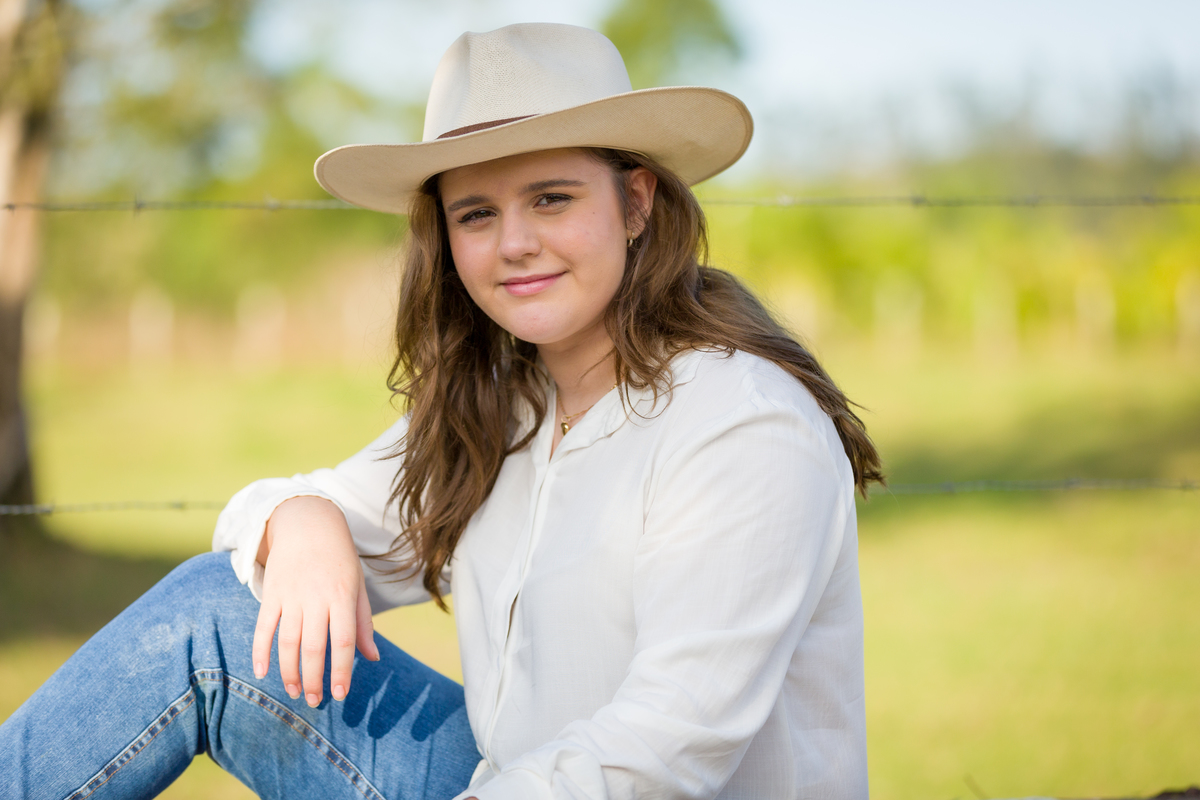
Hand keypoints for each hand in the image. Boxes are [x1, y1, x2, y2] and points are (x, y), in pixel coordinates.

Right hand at [251, 496, 379, 705]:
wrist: (309, 524)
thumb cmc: (339, 559)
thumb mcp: (357, 586)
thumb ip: (362, 623)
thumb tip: (372, 658)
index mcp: (343, 597)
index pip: (343, 641)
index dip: (341, 670)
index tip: (339, 694)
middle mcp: (317, 598)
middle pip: (313, 647)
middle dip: (313, 679)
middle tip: (314, 701)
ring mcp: (292, 596)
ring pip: (288, 642)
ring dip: (289, 671)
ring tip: (293, 692)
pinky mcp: (272, 593)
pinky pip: (263, 627)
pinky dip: (260, 651)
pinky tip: (261, 672)